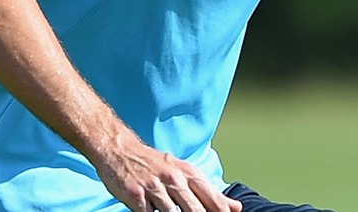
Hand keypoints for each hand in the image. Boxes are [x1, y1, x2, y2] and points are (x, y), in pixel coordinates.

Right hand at [93, 139, 242, 211]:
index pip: (213, 199)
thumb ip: (209, 192)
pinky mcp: (135, 195)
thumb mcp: (185, 172)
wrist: (121, 150)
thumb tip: (236, 208)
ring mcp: (155, 187)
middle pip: (195, 209)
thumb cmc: (156, 164)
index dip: (222, 211)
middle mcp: (174, 179)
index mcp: (190, 174)